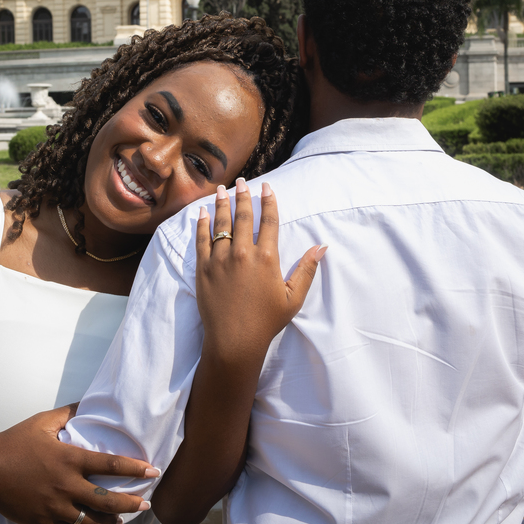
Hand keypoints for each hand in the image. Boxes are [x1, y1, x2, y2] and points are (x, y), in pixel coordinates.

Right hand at [0, 404, 157, 523]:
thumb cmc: (14, 442)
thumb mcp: (43, 421)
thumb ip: (68, 413)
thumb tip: (86, 402)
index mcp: (70, 459)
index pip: (111, 465)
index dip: (135, 469)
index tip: (153, 472)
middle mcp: (66, 485)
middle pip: (108, 501)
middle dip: (131, 504)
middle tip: (145, 505)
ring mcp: (54, 507)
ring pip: (92, 523)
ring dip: (110, 523)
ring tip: (120, 520)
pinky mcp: (42, 522)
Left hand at [195, 178, 324, 364]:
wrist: (234, 341)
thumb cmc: (267, 322)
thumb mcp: (293, 298)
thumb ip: (307, 270)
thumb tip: (322, 247)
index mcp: (266, 258)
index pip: (269, 221)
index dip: (268, 202)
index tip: (267, 187)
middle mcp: (242, 254)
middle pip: (243, 217)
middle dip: (243, 196)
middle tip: (242, 181)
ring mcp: (220, 260)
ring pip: (221, 224)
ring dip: (222, 204)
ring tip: (222, 189)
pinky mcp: (203, 269)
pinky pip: (202, 240)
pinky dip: (202, 224)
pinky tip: (203, 212)